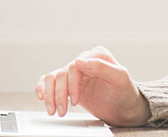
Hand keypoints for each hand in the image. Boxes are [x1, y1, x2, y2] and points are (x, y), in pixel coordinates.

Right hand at [34, 46, 150, 126]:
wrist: (124, 109)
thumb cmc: (125, 93)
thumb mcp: (120, 78)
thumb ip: (102, 67)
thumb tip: (79, 61)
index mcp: (97, 55)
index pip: (76, 65)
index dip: (72, 84)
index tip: (74, 100)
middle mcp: (84, 62)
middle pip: (62, 73)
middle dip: (59, 94)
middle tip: (62, 111)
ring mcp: (74, 73)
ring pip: (53, 78)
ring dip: (50, 95)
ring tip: (53, 110)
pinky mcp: (68, 84)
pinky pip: (49, 82)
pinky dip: (42, 88)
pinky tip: (42, 98)